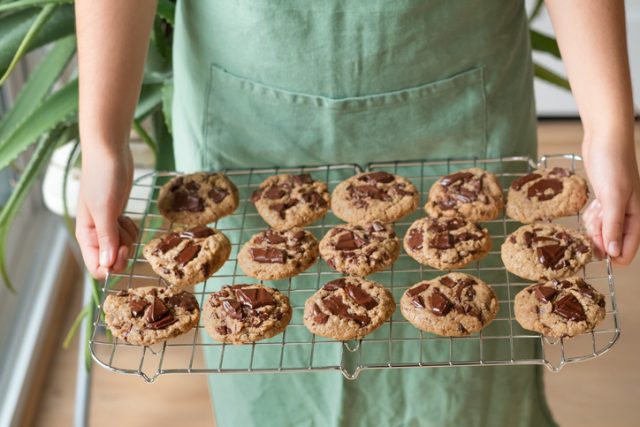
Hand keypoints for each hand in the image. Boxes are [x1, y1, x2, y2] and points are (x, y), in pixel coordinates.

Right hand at [75, 144, 137, 278]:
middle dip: (124, 251)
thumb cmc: (104, 178)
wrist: (110, 153)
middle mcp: (95, 235)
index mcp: (86, 236)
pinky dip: (131, 228)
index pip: (96, 268)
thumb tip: (106, 266)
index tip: (123, 250)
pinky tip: (127, 216)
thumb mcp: (105, 210)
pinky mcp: (118, 217)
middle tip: (125, 231)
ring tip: (123, 218)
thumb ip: (106, 238)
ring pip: (122, 248)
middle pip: (112, 261)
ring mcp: (107, 226)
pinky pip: (128, 235)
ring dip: (129, 237)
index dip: (112, 267)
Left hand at [582, 134, 639, 264]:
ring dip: (593, 227)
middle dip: (599, 239)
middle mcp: (628, 215)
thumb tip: (615, 253)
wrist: (604, 138)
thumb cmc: (613, 163)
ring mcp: (615, 207)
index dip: (611, 254)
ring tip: (594, 209)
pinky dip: (591, 217)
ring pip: (603, 231)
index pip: (627, 251)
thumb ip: (614, 226)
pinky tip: (591, 207)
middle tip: (592, 222)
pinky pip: (596, 218)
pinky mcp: (604, 200)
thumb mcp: (612, 197)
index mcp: (636, 217)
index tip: (595, 248)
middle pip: (613, 243)